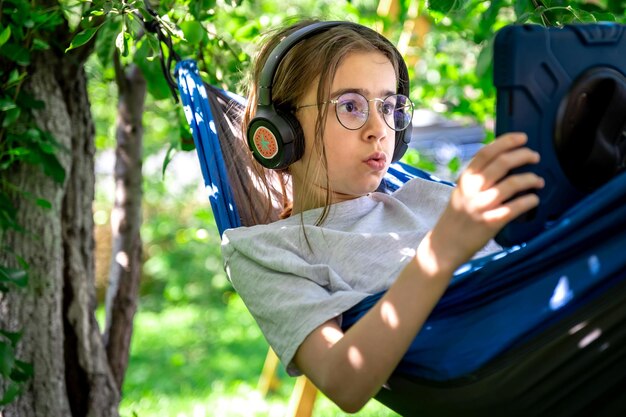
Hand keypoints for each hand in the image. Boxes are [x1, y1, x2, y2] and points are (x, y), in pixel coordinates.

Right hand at [428, 133, 543, 270]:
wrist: (444, 246)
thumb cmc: (456, 219)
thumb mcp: (461, 192)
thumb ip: (477, 179)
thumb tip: (503, 162)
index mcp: (464, 179)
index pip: (486, 153)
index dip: (506, 142)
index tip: (522, 138)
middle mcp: (471, 189)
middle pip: (502, 163)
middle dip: (523, 155)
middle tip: (535, 156)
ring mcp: (480, 206)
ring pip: (511, 184)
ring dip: (530, 179)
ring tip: (538, 180)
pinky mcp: (489, 222)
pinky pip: (515, 207)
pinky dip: (528, 201)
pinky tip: (534, 199)